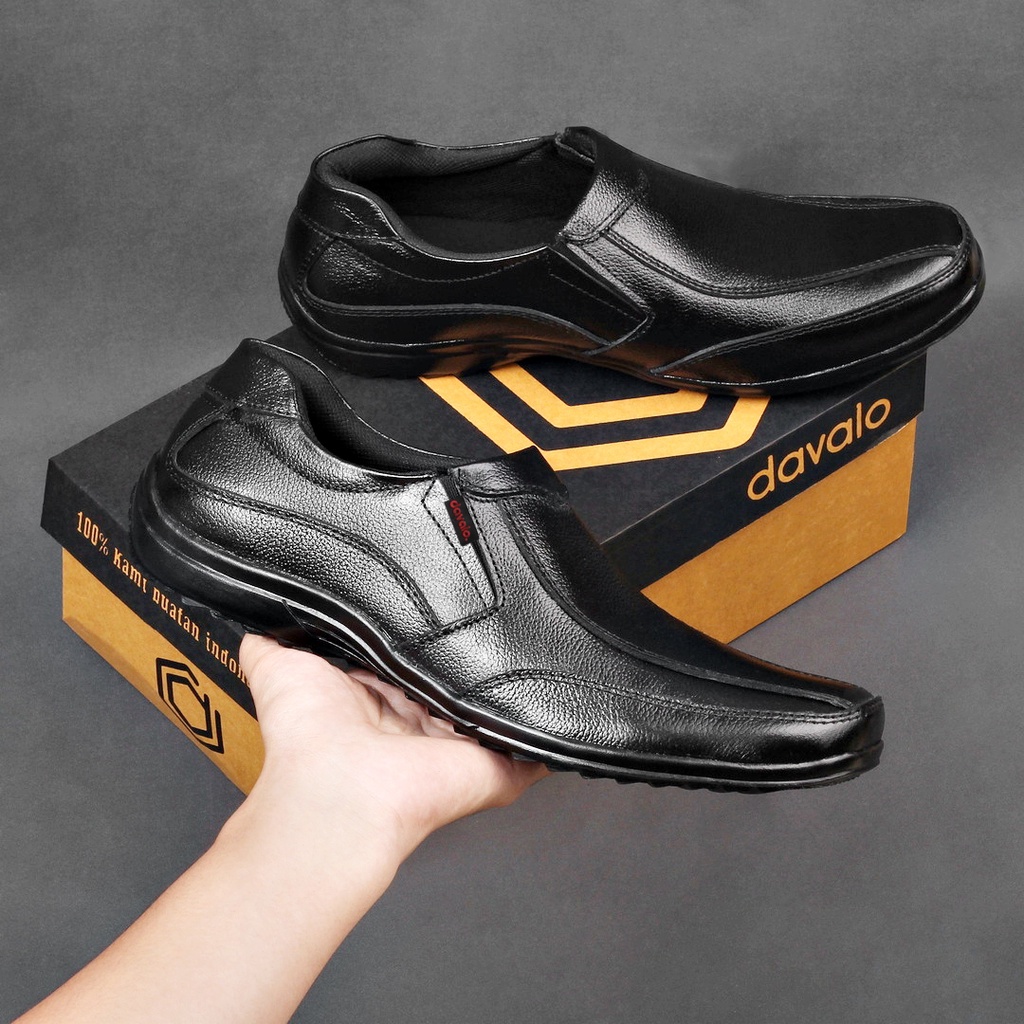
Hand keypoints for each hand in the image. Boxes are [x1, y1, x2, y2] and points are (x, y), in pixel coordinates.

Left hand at [239, 634, 547, 862]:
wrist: (341, 790)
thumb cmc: (307, 736)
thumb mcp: (278, 669)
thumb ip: (271, 641)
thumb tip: (252, 617)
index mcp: (377, 702)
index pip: (406, 663)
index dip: (418, 637)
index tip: (442, 599)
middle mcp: (418, 725)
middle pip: (453, 685)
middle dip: (470, 655)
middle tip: (496, 611)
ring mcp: (458, 749)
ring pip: (493, 711)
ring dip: (511, 687)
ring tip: (536, 642)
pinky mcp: (494, 769)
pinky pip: (534, 751)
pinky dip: (550, 735)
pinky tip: (562, 700)